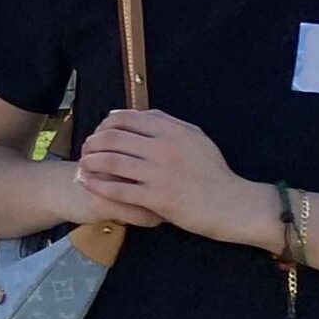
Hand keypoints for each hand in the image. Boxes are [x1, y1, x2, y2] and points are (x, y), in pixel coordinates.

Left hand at [77, 109, 281, 249]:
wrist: (235, 205)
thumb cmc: (215, 172)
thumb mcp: (195, 138)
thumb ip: (167, 122)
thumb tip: (137, 112)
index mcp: (171, 131)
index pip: (125, 119)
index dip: (104, 124)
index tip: (98, 132)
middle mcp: (162, 148)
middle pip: (112, 138)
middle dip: (92, 142)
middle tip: (85, 149)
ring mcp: (159, 174)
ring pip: (110, 162)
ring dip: (90, 162)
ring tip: (82, 165)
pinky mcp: (157, 198)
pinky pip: (118, 189)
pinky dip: (97, 185)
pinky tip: (86, 184)